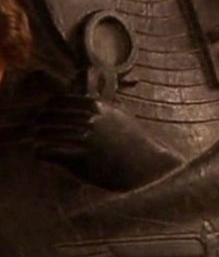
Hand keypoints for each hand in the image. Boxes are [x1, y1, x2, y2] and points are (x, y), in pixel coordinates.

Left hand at [35, 95, 181, 189]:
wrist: (145, 164)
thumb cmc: (134, 140)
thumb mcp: (120, 115)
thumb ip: (103, 104)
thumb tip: (94, 93)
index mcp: (95, 107)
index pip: (59, 102)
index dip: (47, 108)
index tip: (42, 115)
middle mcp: (89, 120)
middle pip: (50, 117)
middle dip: (40, 123)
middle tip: (35, 129)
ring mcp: (85, 139)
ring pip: (47, 134)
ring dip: (39, 138)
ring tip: (36, 142)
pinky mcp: (82, 158)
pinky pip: (50, 151)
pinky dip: (41, 152)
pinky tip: (40, 154)